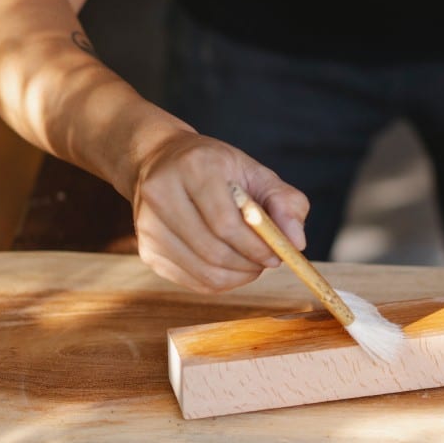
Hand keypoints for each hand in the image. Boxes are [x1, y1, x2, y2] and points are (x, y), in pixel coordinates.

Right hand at [131, 130, 308, 293]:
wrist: (159, 161)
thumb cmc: (215, 168)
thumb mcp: (254, 172)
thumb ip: (284, 202)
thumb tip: (297, 242)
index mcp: (193, 167)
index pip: (226, 223)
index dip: (257, 246)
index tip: (278, 253)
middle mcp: (162, 194)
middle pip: (213, 250)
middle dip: (249, 264)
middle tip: (268, 261)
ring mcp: (148, 226)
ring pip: (203, 271)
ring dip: (237, 276)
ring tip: (252, 263)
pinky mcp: (146, 250)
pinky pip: (191, 281)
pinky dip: (220, 281)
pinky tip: (231, 266)